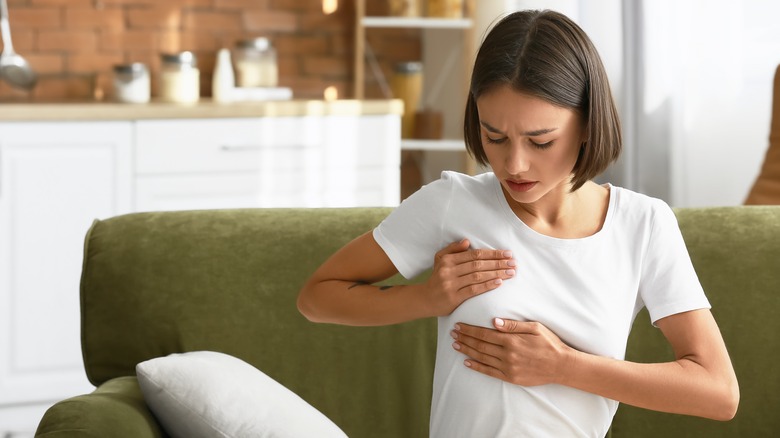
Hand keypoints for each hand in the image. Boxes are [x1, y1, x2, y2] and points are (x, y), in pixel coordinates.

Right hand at [424, 239, 514, 316]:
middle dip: (498, 263)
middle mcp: (449, 271)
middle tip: (513, 262)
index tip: (507, 253)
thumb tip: (467, 241)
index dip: (492, 253)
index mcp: (448, 260)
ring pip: (478, 276)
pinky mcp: (454, 297)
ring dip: (497, 273)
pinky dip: (488, 285)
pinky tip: (499, 282)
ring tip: (511, 272)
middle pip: (478, 264)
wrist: (424, 299)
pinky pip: (474, 290)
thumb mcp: (440, 259)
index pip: (474, 254)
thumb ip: (453, 249)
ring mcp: (451, 284)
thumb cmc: (436, 278)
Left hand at [451, 318, 573, 385]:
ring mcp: (508, 367)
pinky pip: (489, 372)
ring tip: (456, 345)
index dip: (469, 330)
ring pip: (482, 357)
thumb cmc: (549, 343)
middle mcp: (507, 354)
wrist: (561, 365)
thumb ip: (513, 325)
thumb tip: (494, 322)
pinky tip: (467, 362)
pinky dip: (477, 367)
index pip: (484, 333)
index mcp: (512, 340)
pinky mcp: (510, 377)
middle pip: (480, 345)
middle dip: (464, 338)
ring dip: (467, 351)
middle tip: (452, 333)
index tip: (458, 326)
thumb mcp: (534, 327)